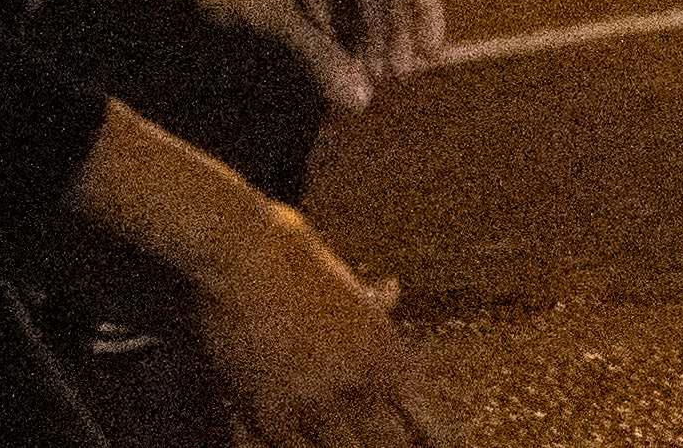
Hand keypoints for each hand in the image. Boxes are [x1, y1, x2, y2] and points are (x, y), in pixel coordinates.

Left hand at [150, 0, 445, 108]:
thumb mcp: (269, 16)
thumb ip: (318, 57)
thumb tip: (361, 103)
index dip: (426, 12)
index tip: (429, 59)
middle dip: (394, 31)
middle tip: (394, 79)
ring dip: (364, 33)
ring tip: (363, 77)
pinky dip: (333, 27)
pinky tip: (326, 59)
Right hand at [192, 197, 458, 447]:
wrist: (242, 255)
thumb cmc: (294, 254)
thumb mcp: (345, 279)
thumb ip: (369, 302)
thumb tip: (391, 291)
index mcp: (383, 350)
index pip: (425, 414)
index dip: (435, 436)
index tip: (440, 443)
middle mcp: (355, 382)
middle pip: (386, 444)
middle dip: (390, 447)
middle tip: (386, 444)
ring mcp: (310, 402)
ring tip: (340, 442)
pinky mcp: (264, 412)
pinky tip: (290, 445)